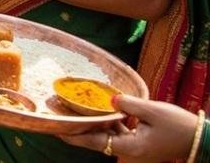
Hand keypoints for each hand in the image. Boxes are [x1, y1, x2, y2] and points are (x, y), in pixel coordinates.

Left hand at [59, 94, 201, 161]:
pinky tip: (98, 110)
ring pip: (105, 136)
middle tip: (59, 112)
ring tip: (73, 109)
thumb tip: (110, 100)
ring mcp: (131, 148)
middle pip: (95, 139)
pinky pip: (116, 133)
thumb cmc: (178, 126)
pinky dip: (106, 123)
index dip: (73, 134)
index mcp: (128, 147)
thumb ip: (128, 105)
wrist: (197, 138)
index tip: (55, 127)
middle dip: (78, 127)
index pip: (93, 141)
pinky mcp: (137, 143)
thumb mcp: (153, 111)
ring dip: (91, 124)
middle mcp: (126, 151)